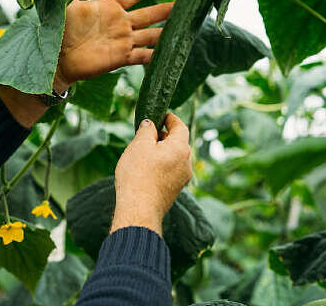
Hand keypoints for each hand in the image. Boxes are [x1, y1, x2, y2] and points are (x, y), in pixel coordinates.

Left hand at [54, 0, 173, 90]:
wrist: (57, 58)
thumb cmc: (59, 30)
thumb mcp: (67, 5)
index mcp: (108, 6)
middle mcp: (119, 22)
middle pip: (148, 14)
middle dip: (165, 10)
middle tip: (183, 4)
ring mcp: (122, 40)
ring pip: (150, 34)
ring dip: (166, 32)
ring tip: (185, 28)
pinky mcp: (121, 57)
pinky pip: (143, 56)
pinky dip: (155, 55)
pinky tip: (169, 54)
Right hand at [110, 113, 192, 235]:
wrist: (139, 210)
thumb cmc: (138, 175)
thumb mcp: (139, 145)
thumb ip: (147, 130)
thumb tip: (150, 124)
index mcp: (181, 148)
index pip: (180, 127)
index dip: (171, 118)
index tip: (162, 115)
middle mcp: (186, 163)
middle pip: (178, 143)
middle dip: (164, 136)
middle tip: (148, 133)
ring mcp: (182, 179)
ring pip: (174, 158)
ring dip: (162, 152)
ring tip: (144, 152)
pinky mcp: (174, 191)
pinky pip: (170, 172)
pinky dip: (161, 166)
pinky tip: (145, 169)